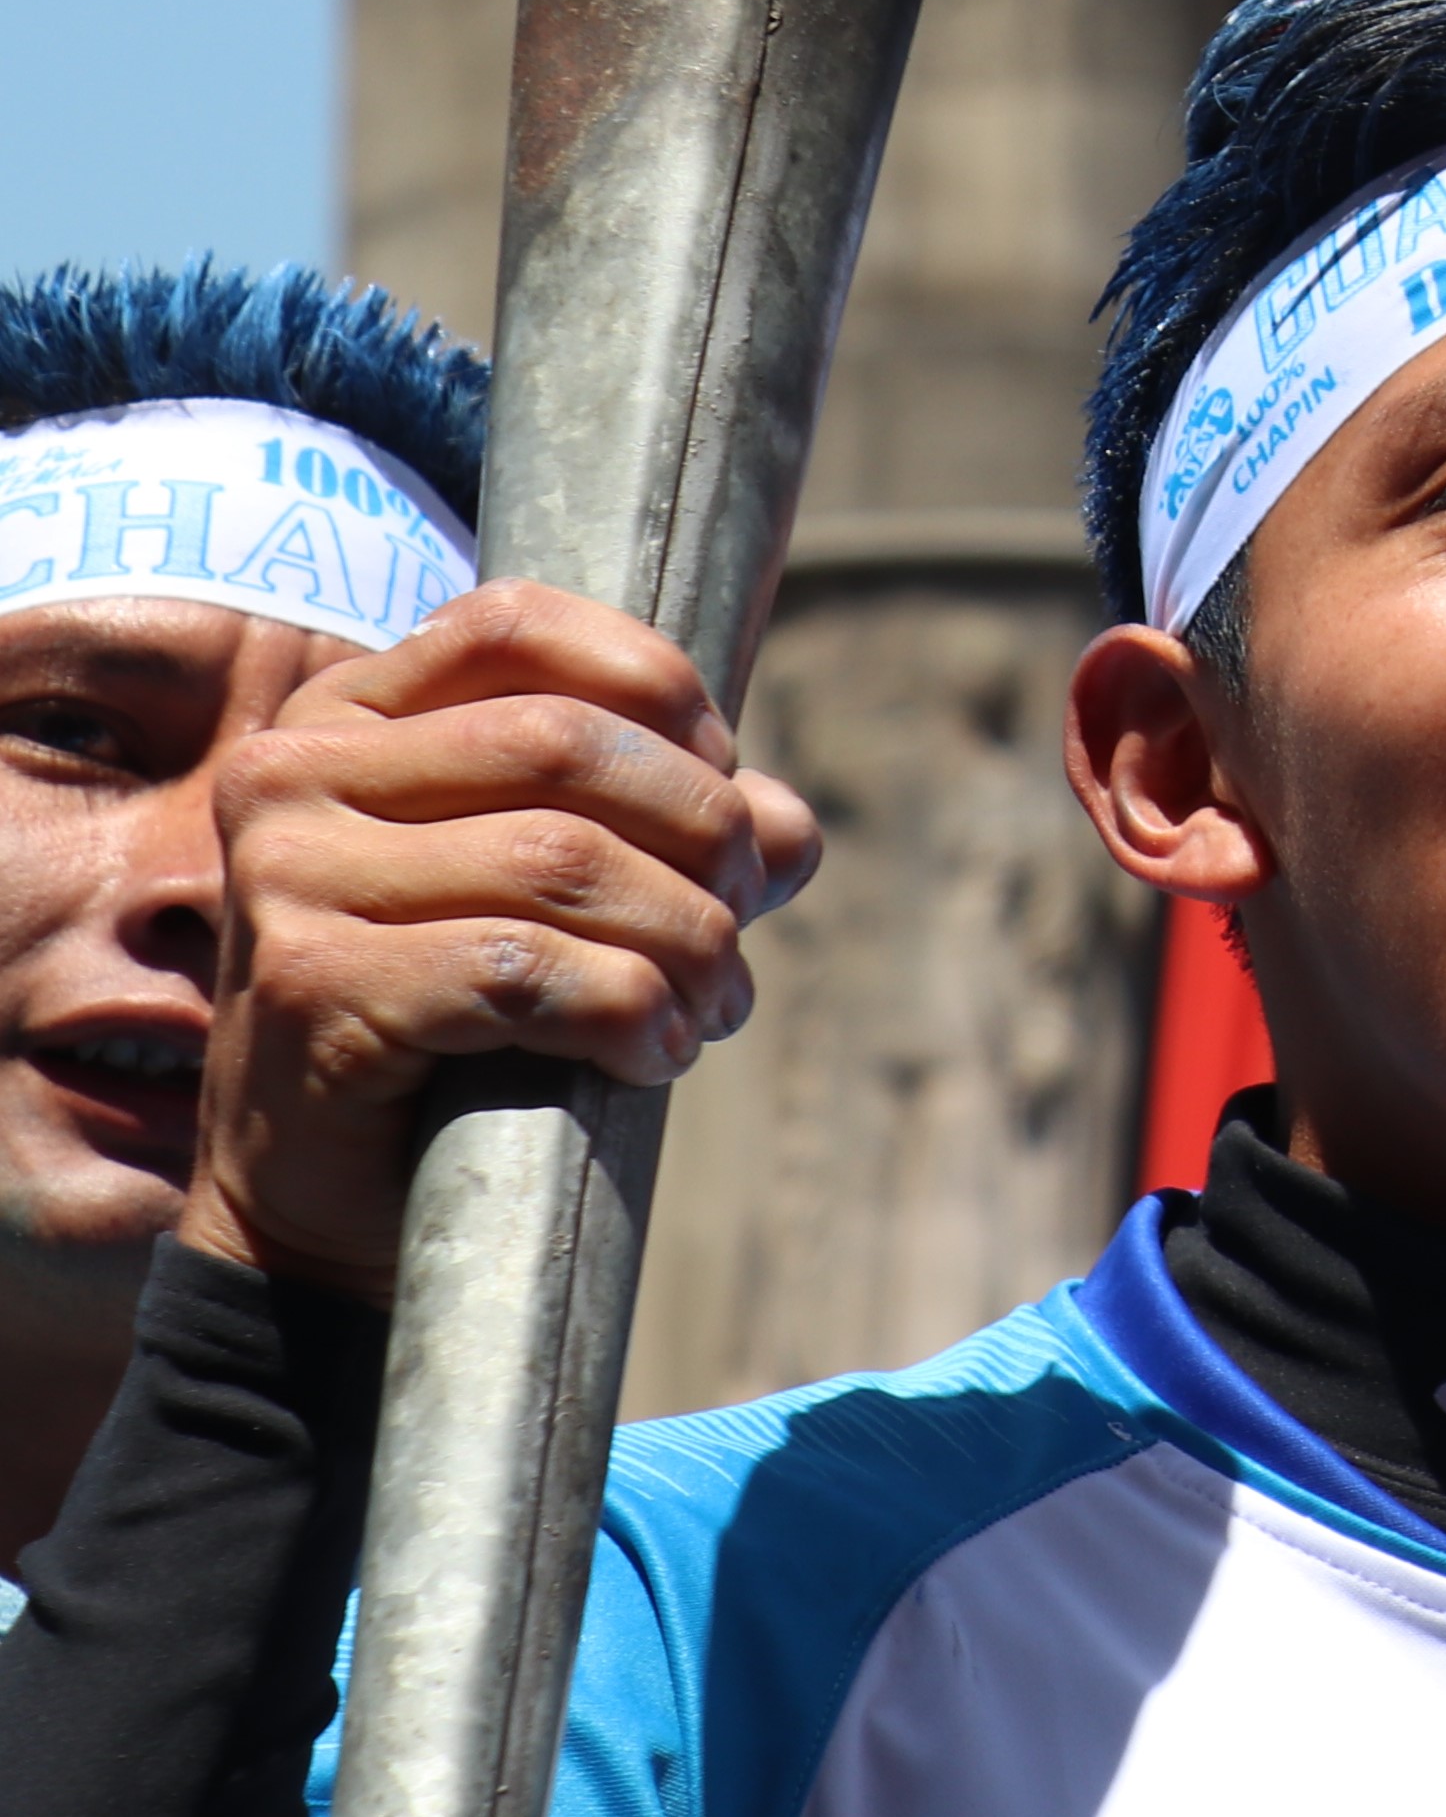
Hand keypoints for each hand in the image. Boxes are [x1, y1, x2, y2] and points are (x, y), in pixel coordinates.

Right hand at [177, 583, 821, 1301]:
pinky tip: (654, 1054)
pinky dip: (628, 1011)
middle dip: (703, 832)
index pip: (519, 625)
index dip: (659, 691)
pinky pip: (527, 971)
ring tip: (713, 1003)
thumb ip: (676, 828)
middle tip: (743, 919)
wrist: (323, 1191)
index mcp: (344, 713)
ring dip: (687, 940)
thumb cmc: (458, 1016)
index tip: (725, 783)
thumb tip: (788, 825)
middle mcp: (291, 774)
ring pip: (563, 861)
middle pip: (564, 745)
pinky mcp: (312, 985)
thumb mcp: (560, 890)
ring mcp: (287, 877)